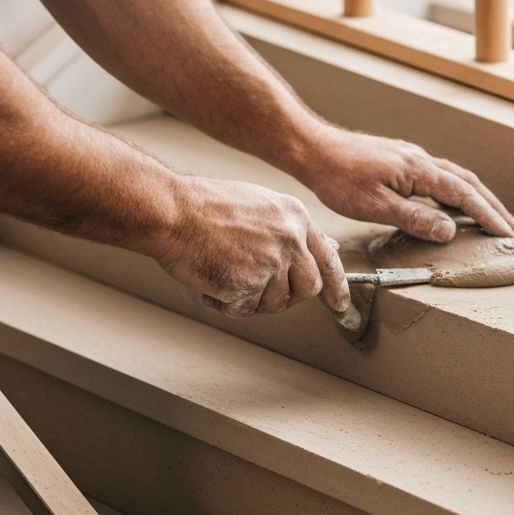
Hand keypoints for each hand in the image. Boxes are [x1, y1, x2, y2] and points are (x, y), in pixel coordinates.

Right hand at [155, 176, 348, 316]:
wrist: (173, 211)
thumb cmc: (204, 206)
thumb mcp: (260, 205)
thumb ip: (285, 230)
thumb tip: (302, 256)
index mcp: (295, 217)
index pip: (327, 258)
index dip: (337, 285)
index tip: (340, 303)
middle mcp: (291, 240)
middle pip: (309, 288)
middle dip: (287, 296)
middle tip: (260, 293)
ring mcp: (272, 264)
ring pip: (276, 303)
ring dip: (250, 299)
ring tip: (224, 274)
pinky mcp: (249, 284)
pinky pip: (244, 309)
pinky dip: (224, 303)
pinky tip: (210, 281)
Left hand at [302, 127, 513, 240]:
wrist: (313, 149)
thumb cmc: (338, 178)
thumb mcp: (375, 206)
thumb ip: (414, 218)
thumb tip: (450, 231)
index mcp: (419, 171)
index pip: (464, 195)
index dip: (487, 215)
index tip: (506, 233)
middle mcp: (421, 160)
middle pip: (468, 183)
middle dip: (492, 206)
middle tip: (511, 229)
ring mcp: (412, 158)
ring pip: (456, 177)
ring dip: (478, 197)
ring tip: (491, 216)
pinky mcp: (401, 160)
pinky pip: (441, 175)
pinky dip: (458, 189)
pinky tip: (454, 200)